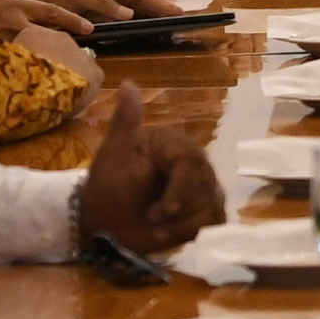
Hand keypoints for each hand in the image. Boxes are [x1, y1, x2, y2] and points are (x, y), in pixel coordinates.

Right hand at [0, 0, 172, 38]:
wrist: (3, 1)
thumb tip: (132, 30)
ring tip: (130, 18)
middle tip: (171, 12)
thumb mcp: (79, 10)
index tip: (181, 13)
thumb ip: (101, 18)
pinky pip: (56, 11)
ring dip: (110, 6)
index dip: (156, 1)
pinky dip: (73, 18)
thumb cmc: (47, 7)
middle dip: (146, 0)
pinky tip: (88, 29)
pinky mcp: (38, 2)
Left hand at [80, 82, 222, 252]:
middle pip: (208, 186)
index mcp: (172, 145)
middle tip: (153, 222)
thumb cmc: (106, 190)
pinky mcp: (204, 210)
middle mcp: (193, 161)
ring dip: (183, 225)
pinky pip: (215, 220)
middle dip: (180, 211)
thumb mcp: (111, 156)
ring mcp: (202, 187)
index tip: (163, 212)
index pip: (191, 164)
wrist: (104, 226)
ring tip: (156, 230)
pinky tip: (170, 234)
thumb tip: (128, 84)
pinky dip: (193, 232)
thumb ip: (125, 122)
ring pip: (213, 204)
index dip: (181, 190)